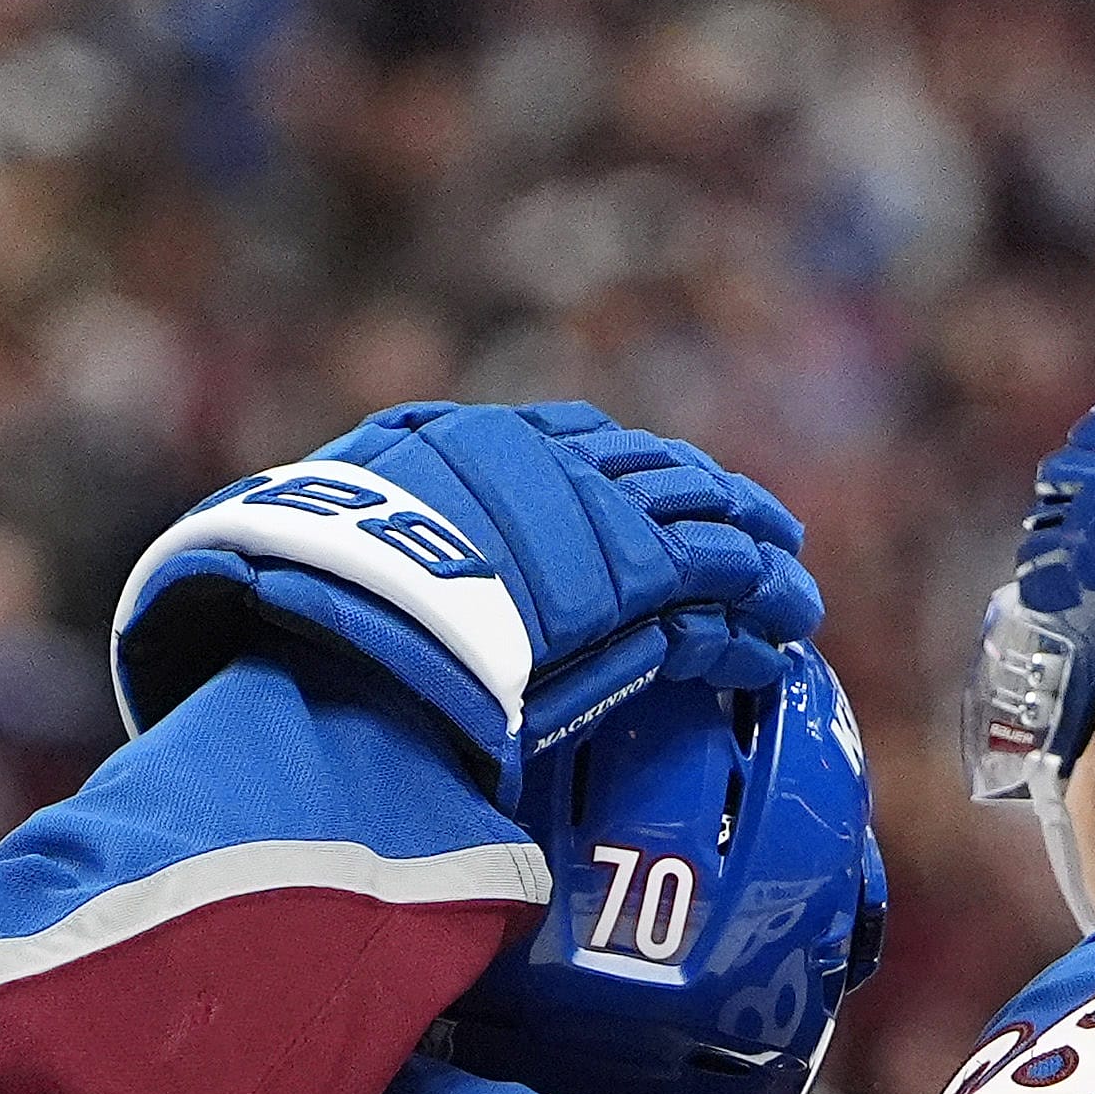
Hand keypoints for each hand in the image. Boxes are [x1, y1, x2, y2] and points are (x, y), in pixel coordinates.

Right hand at [111, 402, 821, 791]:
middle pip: (658, 478)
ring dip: (757, 570)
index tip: (659, 493)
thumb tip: (326, 559)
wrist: (334, 625)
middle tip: (766, 532)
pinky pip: (714, 609)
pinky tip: (779, 651)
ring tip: (794, 598)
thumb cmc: (300, 597)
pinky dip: (752, 630)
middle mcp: (547, 469)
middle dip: (717, 506)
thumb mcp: (322, 541)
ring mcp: (596, 530)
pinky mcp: (638, 597)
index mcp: (473, 442)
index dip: (628, 473)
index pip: (578, 446)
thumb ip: (363, 535)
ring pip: (702, 538)